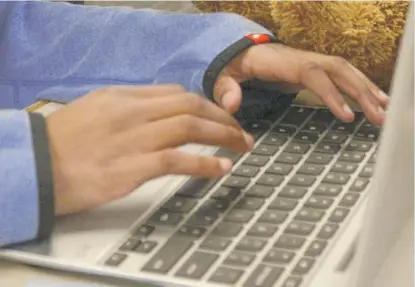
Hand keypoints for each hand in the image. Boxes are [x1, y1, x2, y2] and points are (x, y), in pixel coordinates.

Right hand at [46, 85, 252, 214]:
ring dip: (222, 136)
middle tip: (240, 131)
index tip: (220, 116)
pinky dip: (205, 162)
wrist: (36, 168)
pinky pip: (178, 159)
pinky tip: (221, 168)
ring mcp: (133, 138)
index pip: (176, 93)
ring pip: (190, 127)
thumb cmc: (64, 143)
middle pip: (190, 106)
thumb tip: (162, 112)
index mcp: (123, 97)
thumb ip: (130, 109)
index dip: (206, 104)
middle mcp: (131, 112)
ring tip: (241, 146)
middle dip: (222, 118)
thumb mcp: (96, 112)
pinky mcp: (132, 166)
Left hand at [214, 43, 388, 124]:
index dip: (331, 93)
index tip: (346, 116)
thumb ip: (226, 89)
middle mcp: (301, 58)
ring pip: (345, 70)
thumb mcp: (224, 75)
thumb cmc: (234, 65)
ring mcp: (310, 62)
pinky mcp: (315, 69)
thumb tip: (232, 105)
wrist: (240, 51)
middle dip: (360, 92)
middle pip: (337, 69)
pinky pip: (342, 75)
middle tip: (378, 117)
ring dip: (366, 89)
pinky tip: (373, 100)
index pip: (312, 73)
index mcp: (280, 62)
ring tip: (385, 110)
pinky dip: (359, 86)